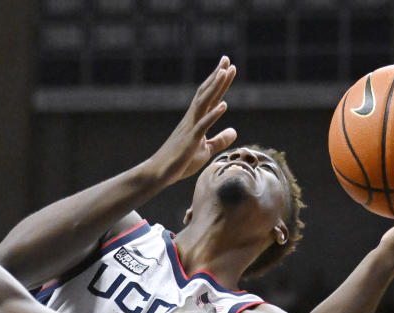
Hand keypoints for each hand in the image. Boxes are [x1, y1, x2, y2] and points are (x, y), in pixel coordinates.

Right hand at [146, 56, 237, 184]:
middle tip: (226, 59)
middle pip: (207, 94)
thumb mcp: (205, 150)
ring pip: (204, 103)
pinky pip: (203, 125)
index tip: (227, 66)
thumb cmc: (180, 162)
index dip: (218, 81)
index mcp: (196, 120)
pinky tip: (224, 105)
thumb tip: (234, 131)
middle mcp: (192, 119)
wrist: (159, 172)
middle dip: (217, 77)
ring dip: (215, 88)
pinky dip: (214, 115)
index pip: (209, 97)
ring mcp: (190, 128)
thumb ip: (220, 140)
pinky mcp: (190, 140)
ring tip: (225, 72)